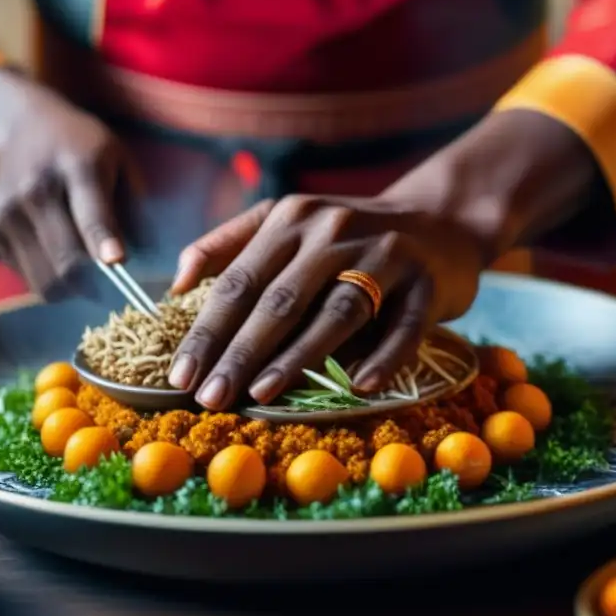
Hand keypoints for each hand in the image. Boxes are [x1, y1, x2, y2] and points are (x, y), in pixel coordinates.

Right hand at [0, 69, 128, 298]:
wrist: (19, 128)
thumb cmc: (82, 147)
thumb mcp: (118, 159)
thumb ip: (134, 206)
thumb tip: (144, 259)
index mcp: (77, 167)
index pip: (90, 213)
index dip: (102, 241)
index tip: (117, 262)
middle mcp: (36, 191)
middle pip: (66, 259)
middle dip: (97, 285)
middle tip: (115, 287)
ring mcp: (8, 213)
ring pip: (46, 280)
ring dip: (73, 290)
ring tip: (88, 275)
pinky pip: (29, 278)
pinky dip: (51, 280)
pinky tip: (59, 257)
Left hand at [167, 195, 488, 409]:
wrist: (440, 219)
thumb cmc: (347, 234)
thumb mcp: (287, 222)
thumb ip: (229, 245)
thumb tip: (176, 286)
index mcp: (291, 219)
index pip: (240, 281)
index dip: (207, 330)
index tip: (180, 376)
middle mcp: (334, 230)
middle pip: (279, 299)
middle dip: (239, 352)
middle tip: (210, 397)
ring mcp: (385, 254)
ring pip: (335, 311)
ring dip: (296, 356)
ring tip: (261, 393)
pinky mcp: (427, 282)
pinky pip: (404, 327)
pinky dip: (383, 357)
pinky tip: (359, 387)